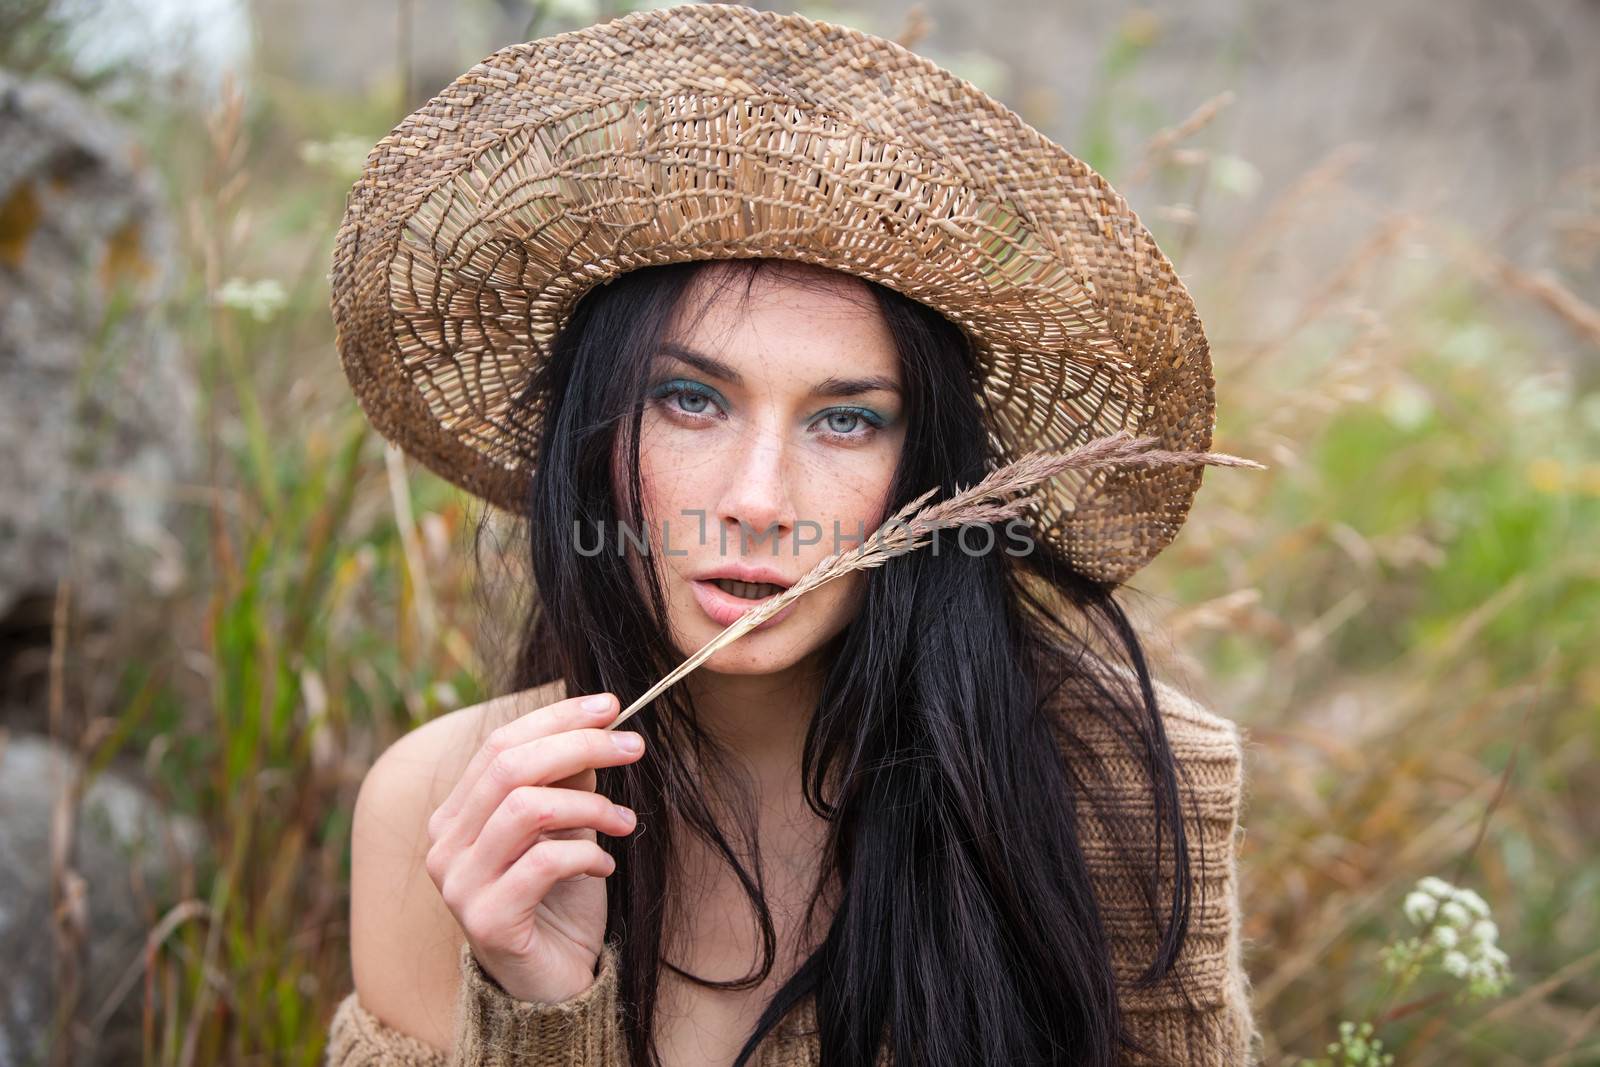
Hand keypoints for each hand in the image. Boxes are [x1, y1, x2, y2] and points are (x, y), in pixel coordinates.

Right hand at [424, 692, 644, 1002]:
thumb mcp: (567, 827)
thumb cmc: (559, 899)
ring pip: (526, 808)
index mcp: (456, 815)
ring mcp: (460, 884)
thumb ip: (568, 780)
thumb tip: (598, 724)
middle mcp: (445, 846)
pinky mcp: (488, 921)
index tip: (610, 705)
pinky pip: (544, 863)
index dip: (556, 717)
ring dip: (590, 804)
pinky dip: (587, 855)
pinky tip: (605, 866)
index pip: (500, 744)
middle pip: (510, 767)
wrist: (551, 982)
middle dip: (580, 746)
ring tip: (624, 820)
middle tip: (633, 746)